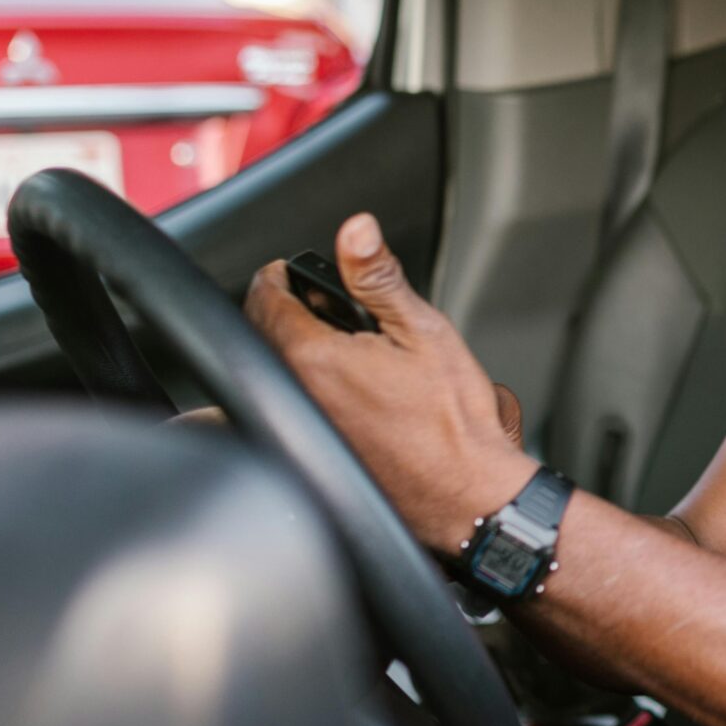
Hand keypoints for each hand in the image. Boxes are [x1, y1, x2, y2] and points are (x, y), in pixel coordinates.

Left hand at [244, 213, 537, 555]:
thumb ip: (380, 277)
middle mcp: (294, 397)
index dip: (279, 275)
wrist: (465, 495)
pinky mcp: (307, 458)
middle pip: (261, 336)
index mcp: (314, 358)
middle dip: (284, 311)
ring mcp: (296, 432)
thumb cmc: (454, 424)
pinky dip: (291, 399)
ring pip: (269, 377)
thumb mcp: (424, 332)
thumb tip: (356, 230)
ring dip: (287, 354)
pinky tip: (333, 398)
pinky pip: (278, 417)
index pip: (265, 298)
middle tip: (319, 304)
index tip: (290, 270)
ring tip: (333, 348)